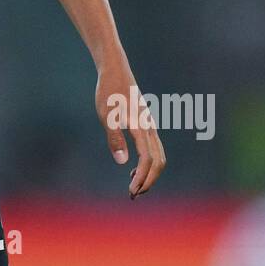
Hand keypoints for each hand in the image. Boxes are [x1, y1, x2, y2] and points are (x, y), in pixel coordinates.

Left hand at [95, 62, 166, 197]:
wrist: (116, 71)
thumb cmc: (108, 91)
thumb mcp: (106, 115)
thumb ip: (114, 137)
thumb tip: (122, 162)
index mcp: (141, 127)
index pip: (147, 159)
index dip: (142, 178)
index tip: (131, 191)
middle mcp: (150, 128)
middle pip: (159, 161)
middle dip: (148, 180)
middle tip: (133, 195)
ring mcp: (150, 126)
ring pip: (159, 156)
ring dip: (149, 174)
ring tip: (134, 187)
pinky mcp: (147, 124)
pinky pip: (154, 149)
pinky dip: (149, 164)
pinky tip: (133, 169)